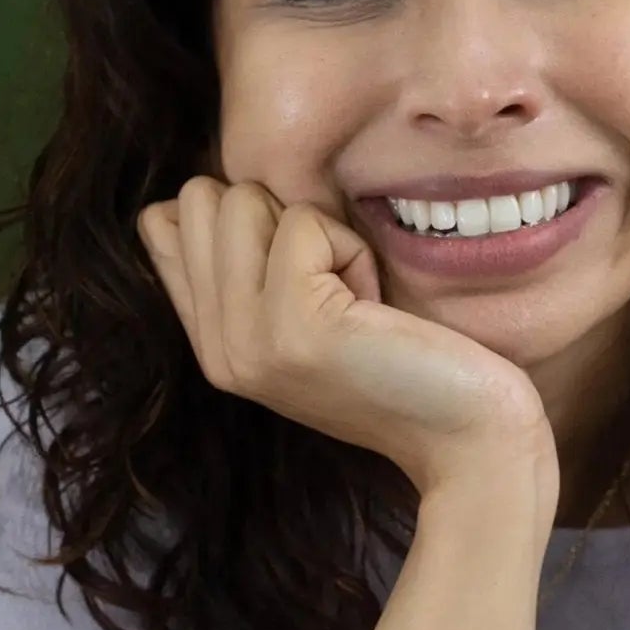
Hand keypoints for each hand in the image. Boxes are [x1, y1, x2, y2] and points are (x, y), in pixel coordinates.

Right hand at [137, 177, 554, 498]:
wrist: (468, 439)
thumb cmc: (409, 365)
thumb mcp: (309, 318)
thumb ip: (250, 270)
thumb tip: (208, 190)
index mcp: (214, 344)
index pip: (161, 225)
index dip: (236, 214)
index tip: (301, 269)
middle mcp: (217, 349)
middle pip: (200, 199)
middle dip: (279, 216)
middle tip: (334, 286)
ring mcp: (247, 340)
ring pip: (243, 199)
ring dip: (320, 233)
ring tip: (355, 300)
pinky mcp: (292, 325)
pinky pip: (303, 223)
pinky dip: (352, 249)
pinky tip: (374, 308)